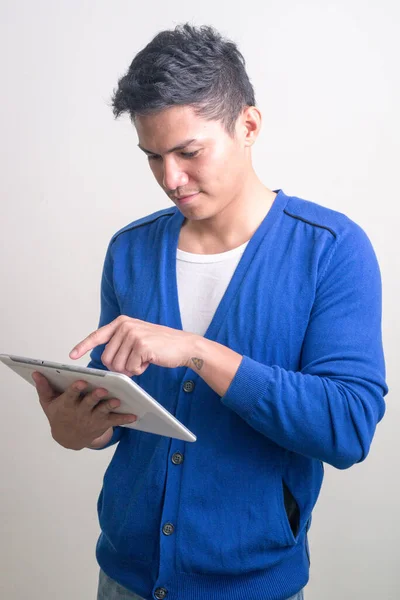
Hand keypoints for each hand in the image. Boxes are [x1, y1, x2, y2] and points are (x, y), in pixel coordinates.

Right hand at [32, 371, 136, 449]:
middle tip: (102, 389)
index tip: (81, 381)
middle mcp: (80, 413)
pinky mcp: (103, 424)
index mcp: (66, 405)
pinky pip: (115, 421)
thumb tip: (36, 371)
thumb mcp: (48, 402)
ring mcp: (92, 419)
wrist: (68, 438)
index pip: (70, 396)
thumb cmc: (58, 415)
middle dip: (95, 397)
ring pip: (102, 412)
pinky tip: (134, 415)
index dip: (76, 389)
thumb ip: (43, 387)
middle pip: (88, 404)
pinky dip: (125, 418)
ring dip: (110, 407)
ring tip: (118, 401)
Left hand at [69, 316, 199, 375]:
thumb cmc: (159, 345)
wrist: (184, 346)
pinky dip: (140, 370)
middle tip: (135, 362)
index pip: (97, 336)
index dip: (83, 346)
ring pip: (117, 366)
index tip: (72, 355)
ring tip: (144, 359)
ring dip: (130, 369)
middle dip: (119, 367)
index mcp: (122, 323)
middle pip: (106, 359)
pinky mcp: (141, 345)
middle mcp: (125, 326)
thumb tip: (105, 362)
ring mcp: (133, 334)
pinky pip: (131, 369)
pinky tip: (150, 360)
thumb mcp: (137, 338)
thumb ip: (120, 344)